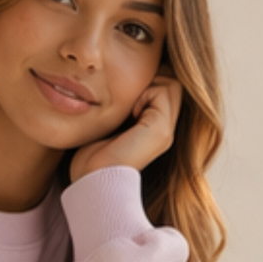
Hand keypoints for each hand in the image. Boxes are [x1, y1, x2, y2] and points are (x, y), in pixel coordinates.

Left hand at [70, 67, 181, 182]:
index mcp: (154, 131)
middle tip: (126, 97)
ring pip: (171, 82)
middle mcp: (165, 131)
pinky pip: (164, 89)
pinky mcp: (160, 129)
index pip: (163, 87)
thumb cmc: (91, 160)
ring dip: (148, 84)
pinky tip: (130, 111)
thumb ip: (122, 109)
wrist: (92, 183)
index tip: (122, 96)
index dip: (145, 82)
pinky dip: (145, 92)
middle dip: (149, 79)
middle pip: (170, 82)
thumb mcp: (109, 127)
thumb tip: (117, 84)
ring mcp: (165, 131)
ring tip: (128, 105)